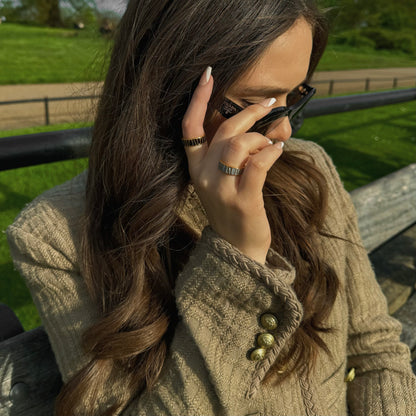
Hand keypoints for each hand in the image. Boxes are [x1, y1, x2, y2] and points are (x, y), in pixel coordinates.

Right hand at [182, 67, 283, 263]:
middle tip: (270, 105)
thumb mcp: (222, 180)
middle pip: (224, 130)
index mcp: (196, 168)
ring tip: (272, 143)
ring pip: (240, 144)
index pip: (189, 128)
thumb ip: (231, 153)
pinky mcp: (242, 200)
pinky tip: (278, 150)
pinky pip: (258, 164)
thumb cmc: (233, 209)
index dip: (197, 99)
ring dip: (262, 138)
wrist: (237, 248)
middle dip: (250, 112)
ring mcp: (222, 189)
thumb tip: (260, 124)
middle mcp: (204, 176)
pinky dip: (271, 152)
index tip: (209, 74)